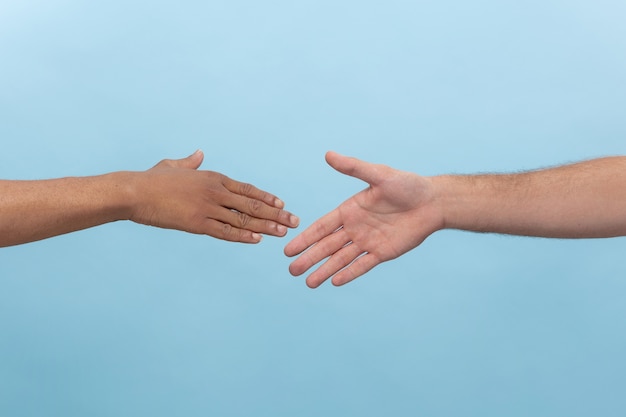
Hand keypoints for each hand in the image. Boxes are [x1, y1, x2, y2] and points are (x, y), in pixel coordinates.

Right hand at [129, 150, 298, 242]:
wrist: (134, 191)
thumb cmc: (152, 179)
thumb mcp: (173, 165)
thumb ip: (190, 162)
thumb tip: (199, 153)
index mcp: (212, 177)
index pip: (247, 189)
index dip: (267, 197)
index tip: (283, 204)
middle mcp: (215, 191)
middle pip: (252, 204)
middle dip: (276, 214)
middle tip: (294, 221)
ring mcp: (207, 207)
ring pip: (243, 219)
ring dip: (266, 226)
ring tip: (283, 233)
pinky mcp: (197, 223)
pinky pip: (225, 231)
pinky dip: (243, 236)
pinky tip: (258, 240)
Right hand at [284, 151, 442, 286]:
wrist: (433, 202)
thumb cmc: (407, 185)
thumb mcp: (378, 174)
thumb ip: (353, 168)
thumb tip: (328, 154)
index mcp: (350, 210)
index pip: (322, 227)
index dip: (305, 238)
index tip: (288, 249)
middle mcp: (355, 227)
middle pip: (327, 246)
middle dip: (309, 258)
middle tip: (292, 271)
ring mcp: (368, 241)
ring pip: (341, 259)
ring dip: (325, 270)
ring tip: (309, 283)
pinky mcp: (383, 252)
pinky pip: (363, 265)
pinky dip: (350, 273)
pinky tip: (335, 281)